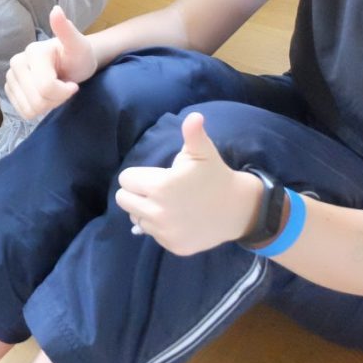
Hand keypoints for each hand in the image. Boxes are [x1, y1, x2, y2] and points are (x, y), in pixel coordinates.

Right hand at [4, 5, 95, 119]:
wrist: (70, 64)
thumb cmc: (77, 56)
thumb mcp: (78, 45)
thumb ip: (66, 31)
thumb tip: (56, 10)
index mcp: (32, 52)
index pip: (47, 87)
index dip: (64, 92)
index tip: (73, 84)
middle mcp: (16, 63)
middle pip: (38, 100)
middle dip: (56, 99)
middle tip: (64, 87)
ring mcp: (11, 77)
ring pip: (30, 109)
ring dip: (47, 105)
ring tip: (55, 91)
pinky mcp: (10, 89)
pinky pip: (22, 111)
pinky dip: (37, 109)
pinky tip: (44, 96)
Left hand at [114, 113, 255, 255]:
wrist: (239, 209)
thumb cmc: (215, 176)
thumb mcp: (203, 152)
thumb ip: (193, 134)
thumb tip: (194, 116)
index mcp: (159, 186)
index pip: (125, 180)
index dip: (138, 176)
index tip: (154, 176)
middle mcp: (158, 212)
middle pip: (123, 201)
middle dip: (136, 193)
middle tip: (156, 190)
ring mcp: (165, 232)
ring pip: (136, 219)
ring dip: (146, 211)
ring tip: (167, 204)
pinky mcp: (173, 246)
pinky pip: (153, 235)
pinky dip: (160, 228)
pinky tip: (177, 219)